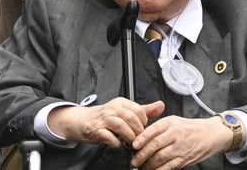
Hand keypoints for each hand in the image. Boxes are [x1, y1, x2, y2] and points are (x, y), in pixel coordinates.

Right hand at [47, 98, 163, 146]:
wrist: (85, 121)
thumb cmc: (107, 117)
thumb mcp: (126, 111)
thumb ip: (144, 110)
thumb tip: (161, 106)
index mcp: (121, 103)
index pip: (139, 110)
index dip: (144, 123)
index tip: (143, 129)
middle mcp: (112, 108)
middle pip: (131, 118)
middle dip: (138, 131)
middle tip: (139, 139)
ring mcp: (104, 119)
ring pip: (121, 126)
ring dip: (129, 137)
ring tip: (130, 142)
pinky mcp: (96, 130)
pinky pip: (109, 137)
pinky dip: (116, 143)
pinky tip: (118, 144)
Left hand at [131, 115, 232, 169]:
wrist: (209, 135)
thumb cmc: (189, 128)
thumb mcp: (173, 121)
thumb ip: (157, 127)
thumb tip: (140, 137)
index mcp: (171, 123)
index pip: (153, 130)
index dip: (142, 138)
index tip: (134, 145)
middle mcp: (176, 135)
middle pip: (155, 146)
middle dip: (142, 154)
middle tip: (135, 160)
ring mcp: (180, 148)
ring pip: (160, 158)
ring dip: (148, 164)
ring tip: (142, 166)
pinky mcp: (184, 159)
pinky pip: (169, 167)